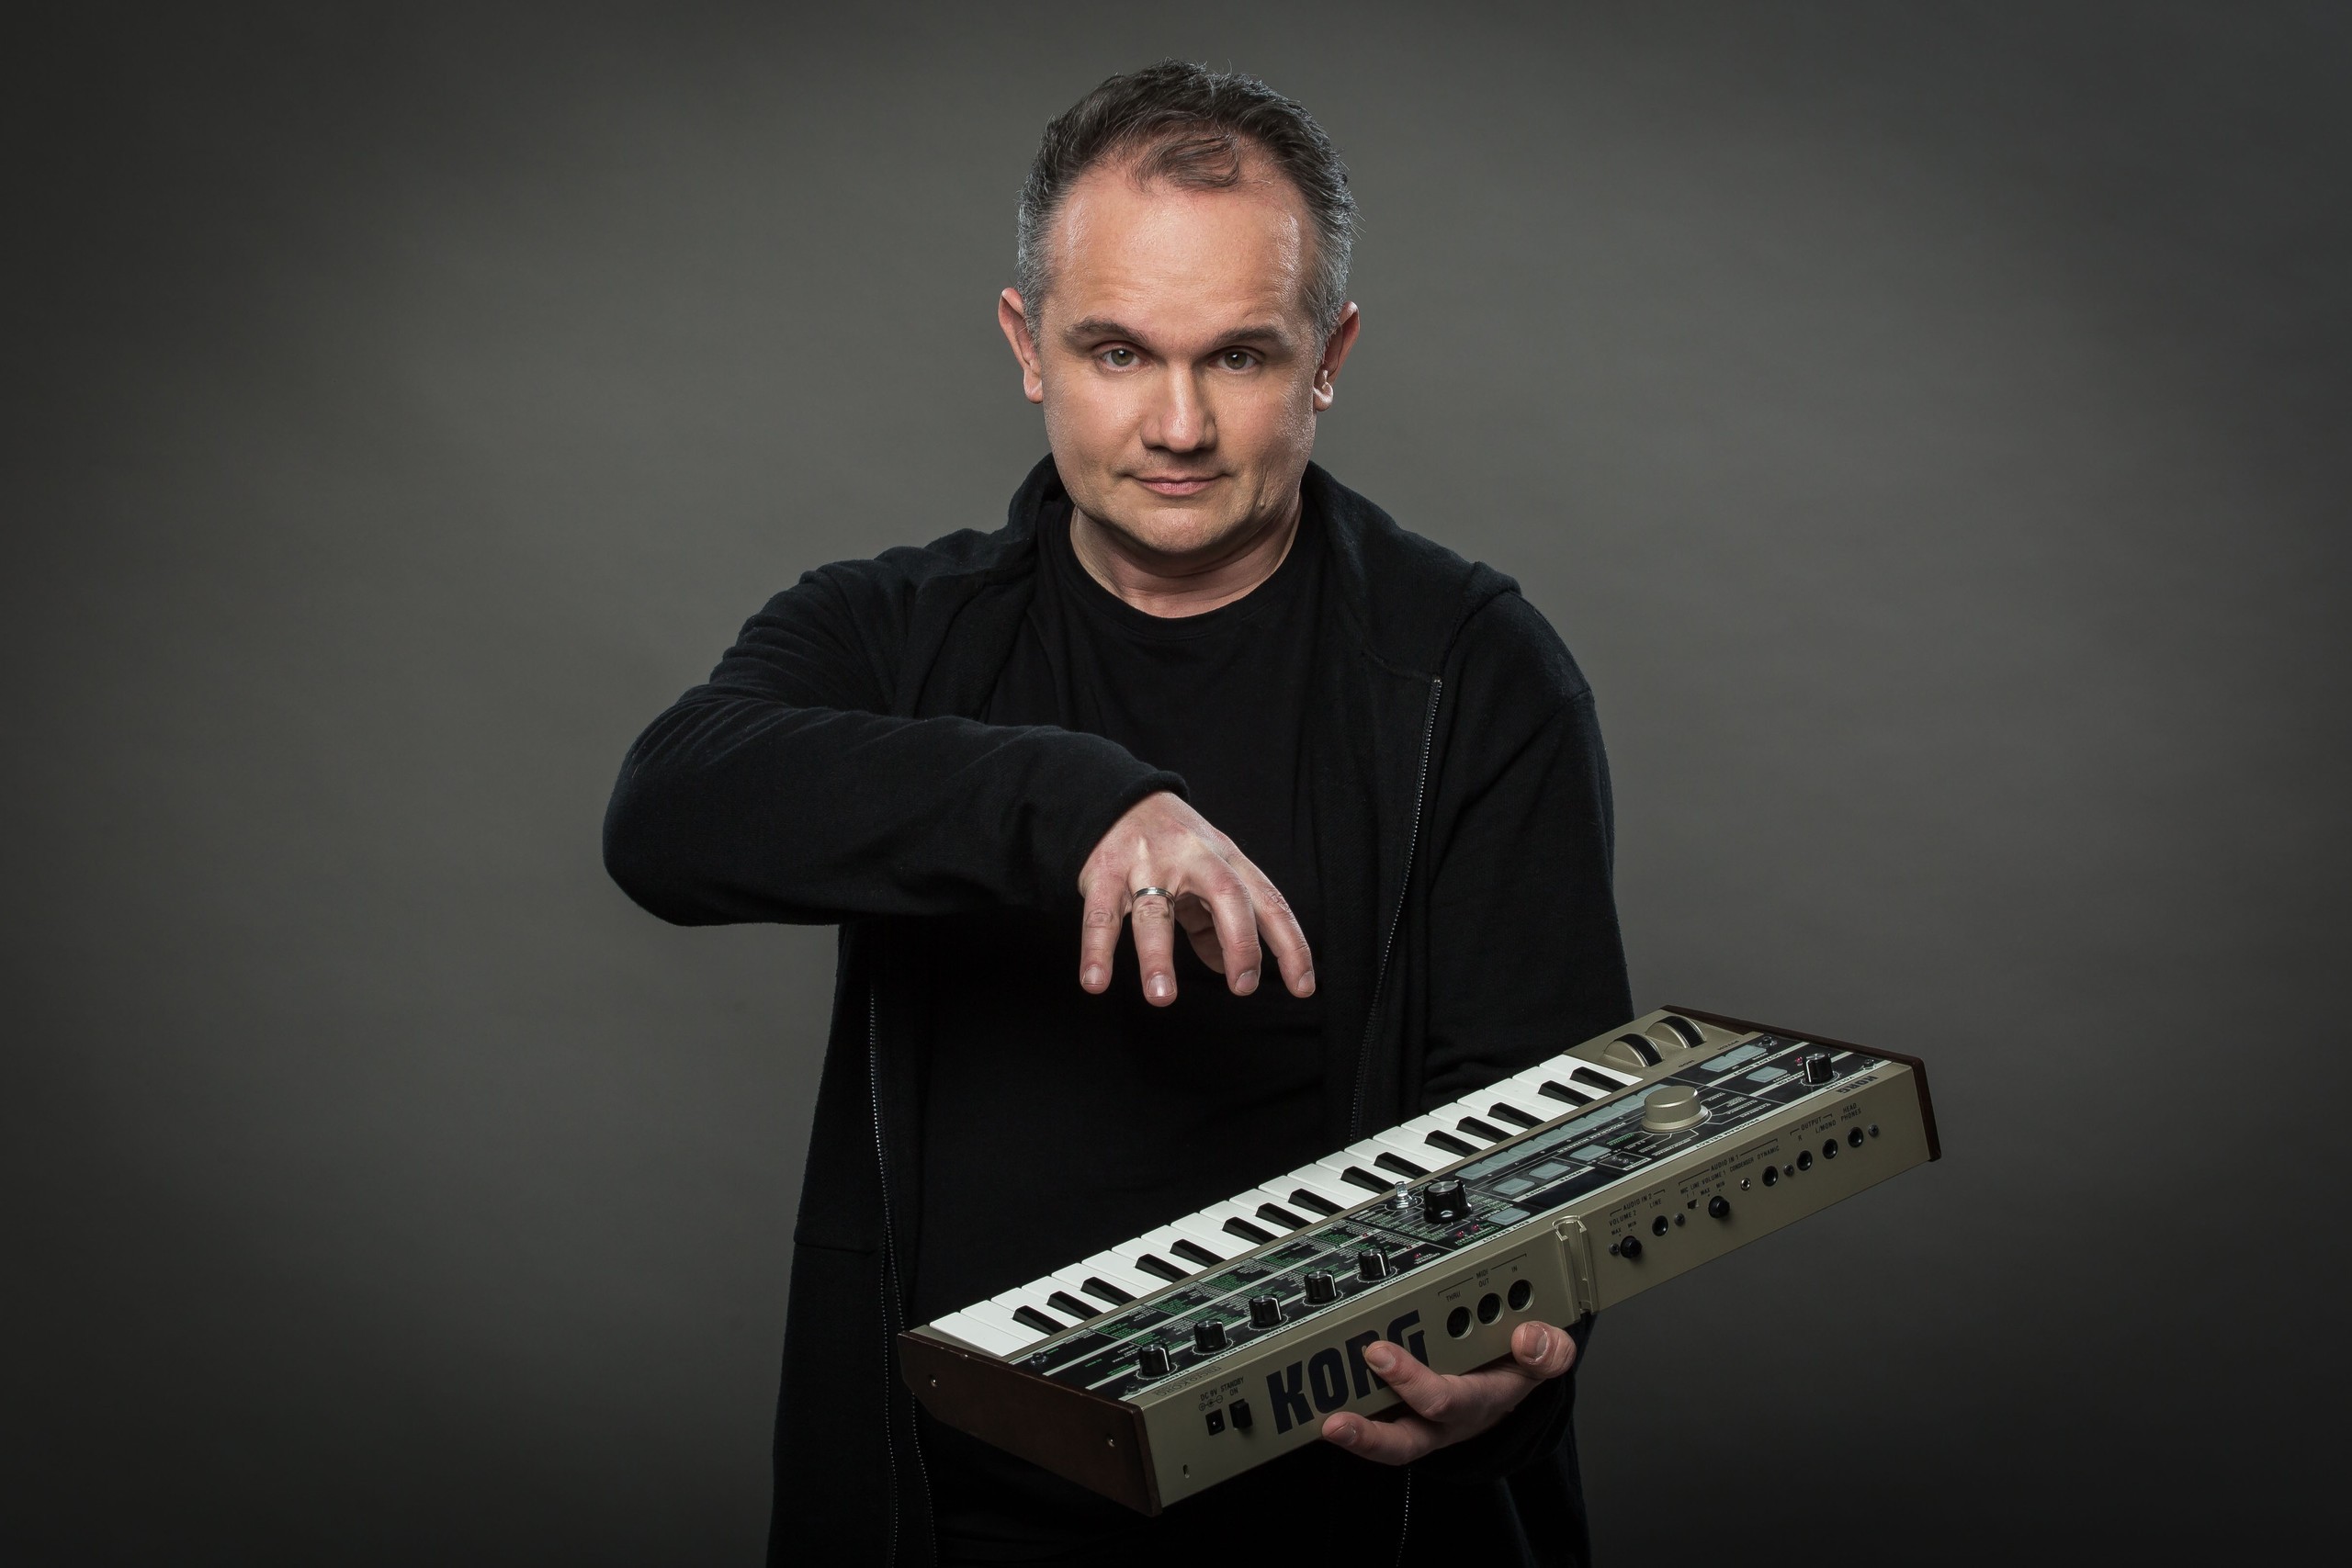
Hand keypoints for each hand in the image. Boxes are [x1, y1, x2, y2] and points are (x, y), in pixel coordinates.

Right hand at [1076, 791, 1314, 1005]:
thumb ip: (1215, 921)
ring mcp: (1147, 864)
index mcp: (1227, 859)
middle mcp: (1193, 858)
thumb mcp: (1206, 873)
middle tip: (1243, 988)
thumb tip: (1225, 967)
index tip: (1303, 986)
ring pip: (1156, 912)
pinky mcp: (1104, 873)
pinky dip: (1097, 951)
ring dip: (1158, 956)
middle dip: (1241, 943)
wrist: (1117, 797)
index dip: (1290, 944)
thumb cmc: (1172, 845)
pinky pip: (1101, 916)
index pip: (1269, 901)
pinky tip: (1096, 982)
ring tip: (1162, 997)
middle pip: (1227, 896)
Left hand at [1320, 1321, 1576, 1462]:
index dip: (1414, 1383)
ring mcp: (1421, 1422)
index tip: (1379, 1353)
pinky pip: (1373, 1424)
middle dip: (1375, 1428)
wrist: (1512, 1385)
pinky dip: (1347, 1417)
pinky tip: (1317, 1404)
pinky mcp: (1400, 1416)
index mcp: (1481, 1401)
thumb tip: (1530, 1337)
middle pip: (1408, 1438)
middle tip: (1322, 1402)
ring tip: (1327, 1424)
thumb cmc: (1518, 1365)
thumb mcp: (1547, 1357)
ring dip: (1358, 1436)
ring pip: (1389, 1442)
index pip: (1450, 1399)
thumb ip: (1549, 1349)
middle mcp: (1446, 1419)